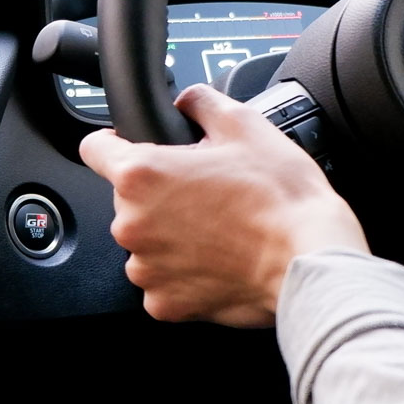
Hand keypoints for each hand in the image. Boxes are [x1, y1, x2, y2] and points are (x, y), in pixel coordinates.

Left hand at [79, 84, 368, 326]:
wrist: (308, 260)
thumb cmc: (281, 198)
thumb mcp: (245, 125)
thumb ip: (202, 103)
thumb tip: (188, 100)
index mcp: (141, 175)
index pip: (94, 148)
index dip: (113, 142)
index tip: (127, 147)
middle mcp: (132, 224)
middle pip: (127, 200)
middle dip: (159, 195)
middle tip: (205, 193)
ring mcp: (146, 268)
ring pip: (145, 243)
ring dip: (170, 237)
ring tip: (218, 230)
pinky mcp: (165, 304)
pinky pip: (163, 282)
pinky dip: (184, 274)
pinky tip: (218, 261)